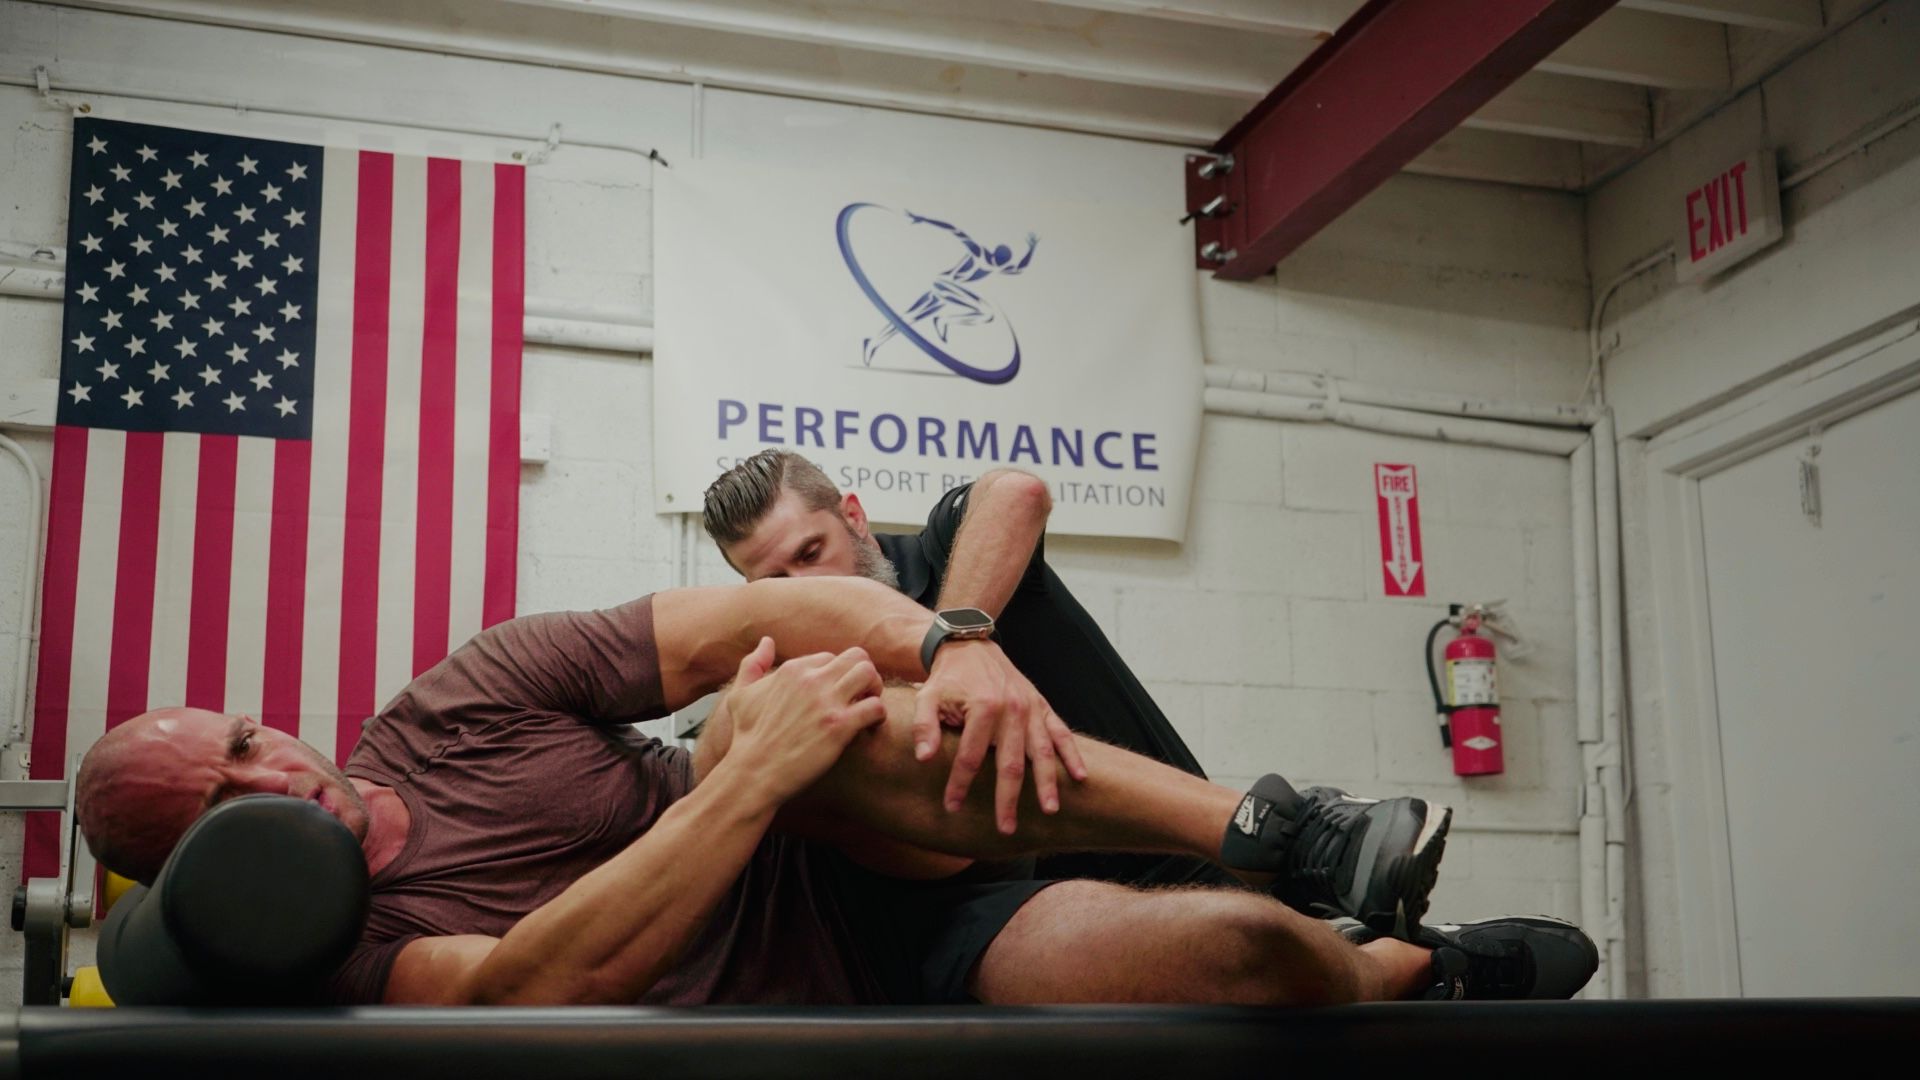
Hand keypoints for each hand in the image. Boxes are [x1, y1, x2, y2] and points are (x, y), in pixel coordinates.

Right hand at [721, 638, 889, 804]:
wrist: (753, 773)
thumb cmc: (747, 738)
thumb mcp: (741, 696)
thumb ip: (752, 664)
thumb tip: (767, 641)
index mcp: (792, 670)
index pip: (831, 657)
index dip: (839, 674)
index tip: (838, 693)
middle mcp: (810, 680)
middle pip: (857, 657)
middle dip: (864, 674)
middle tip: (862, 695)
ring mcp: (826, 702)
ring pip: (869, 674)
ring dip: (875, 689)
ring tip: (868, 707)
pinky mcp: (839, 727)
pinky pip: (875, 707)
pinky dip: (879, 716)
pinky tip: (869, 728)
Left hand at [912, 640, 1086, 833]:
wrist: (972, 646)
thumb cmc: (948, 679)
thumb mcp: (927, 697)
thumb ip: (925, 727)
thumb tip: (924, 759)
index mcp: (982, 707)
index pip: (969, 756)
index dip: (959, 784)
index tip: (951, 807)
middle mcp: (1011, 709)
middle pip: (1010, 762)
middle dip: (1007, 798)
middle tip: (1005, 828)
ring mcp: (1030, 709)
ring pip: (1041, 752)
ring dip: (1046, 783)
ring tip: (1049, 810)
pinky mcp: (1043, 707)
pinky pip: (1061, 733)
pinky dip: (1072, 755)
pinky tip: (1079, 778)